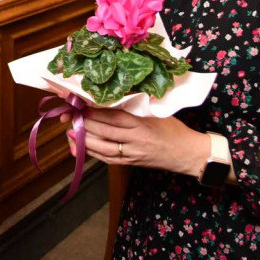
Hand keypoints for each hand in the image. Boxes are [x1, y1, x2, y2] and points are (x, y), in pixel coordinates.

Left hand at [64, 108, 209, 177]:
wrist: (188, 154)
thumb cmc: (174, 129)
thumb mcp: (157, 113)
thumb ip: (135, 107)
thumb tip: (111, 96)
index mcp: (143, 124)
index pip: (114, 117)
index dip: (95, 111)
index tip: (81, 103)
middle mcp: (136, 140)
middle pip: (105, 132)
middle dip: (85, 124)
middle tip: (70, 116)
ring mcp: (133, 154)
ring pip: (104, 148)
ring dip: (85, 141)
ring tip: (70, 133)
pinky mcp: (132, 163)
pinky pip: (109, 159)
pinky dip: (94, 153)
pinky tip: (82, 148)